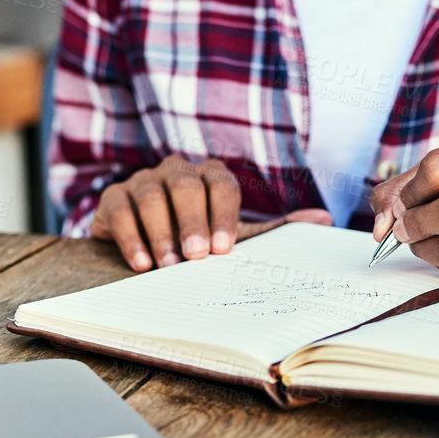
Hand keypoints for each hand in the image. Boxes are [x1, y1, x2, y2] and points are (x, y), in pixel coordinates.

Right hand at [91, 155, 330, 270]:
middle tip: (196, 257)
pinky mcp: (113, 199)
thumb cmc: (196, 238)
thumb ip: (273, 229)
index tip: (223, 249)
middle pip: (186, 186)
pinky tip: (141, 264)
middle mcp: (176, 171)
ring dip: (160, 234)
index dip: (223, 215)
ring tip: (168, 266)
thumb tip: (324, 220)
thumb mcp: (232, 235)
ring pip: (151, 196)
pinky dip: (131, 239)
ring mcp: (142, 181)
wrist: (145, 244)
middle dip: (192, 222)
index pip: (221, 184)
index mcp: (210, 176)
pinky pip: (121, 212)